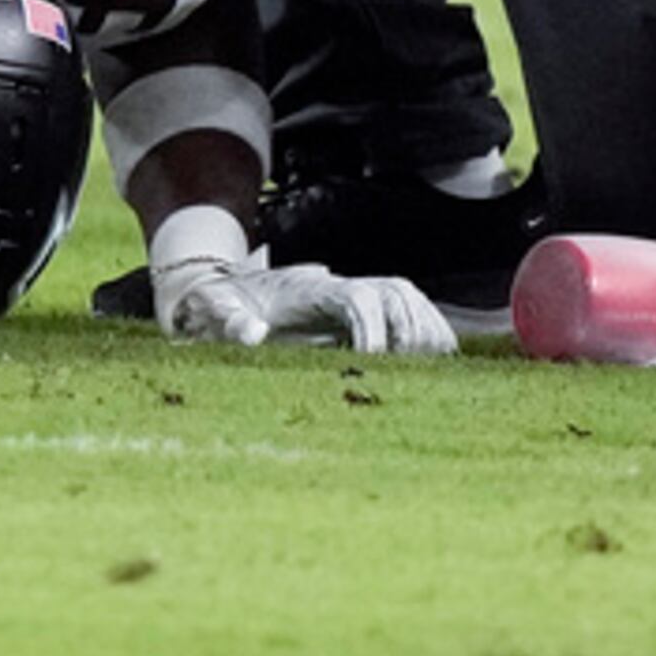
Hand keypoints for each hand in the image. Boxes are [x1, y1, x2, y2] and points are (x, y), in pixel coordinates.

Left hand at [160, 254, 456, 355]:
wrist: (222, 291)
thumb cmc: (219, 305)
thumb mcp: (214, 312)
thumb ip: (228, 321)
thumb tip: (252, 334)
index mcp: (309, 289)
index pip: (357, 297)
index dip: (372, 329)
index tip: (373, 365)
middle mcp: (338, 285)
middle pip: (393, 290)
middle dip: (411, 328)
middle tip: (414, 370)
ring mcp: (352, 293)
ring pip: (407, 297)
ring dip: (427, 327)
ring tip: (440, 366)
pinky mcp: (360, 308)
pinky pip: (407, 310)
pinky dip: (428, 330)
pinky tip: (441, 359)